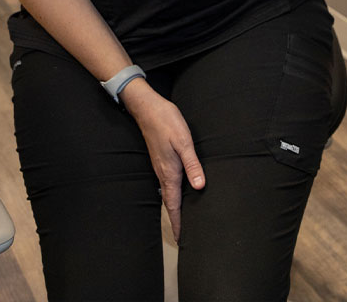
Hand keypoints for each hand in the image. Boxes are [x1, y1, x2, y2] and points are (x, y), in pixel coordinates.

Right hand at [120, 79, 205, 241]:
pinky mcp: (161, 159)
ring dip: (174, 208)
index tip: (180, 240)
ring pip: (168, 193)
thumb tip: (200, 187)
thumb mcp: (183, 141)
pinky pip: (167, 183)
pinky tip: (179, 193)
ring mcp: (160, 166)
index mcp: (169, 171)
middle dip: (176, 220)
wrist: (146, 106)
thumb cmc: (166, 121)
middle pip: (170, 202)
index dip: (178, 222)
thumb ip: (192, 164)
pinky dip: (173, 194)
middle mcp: (163, 172)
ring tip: (182, 221)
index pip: (174, 204)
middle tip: (182, 237)